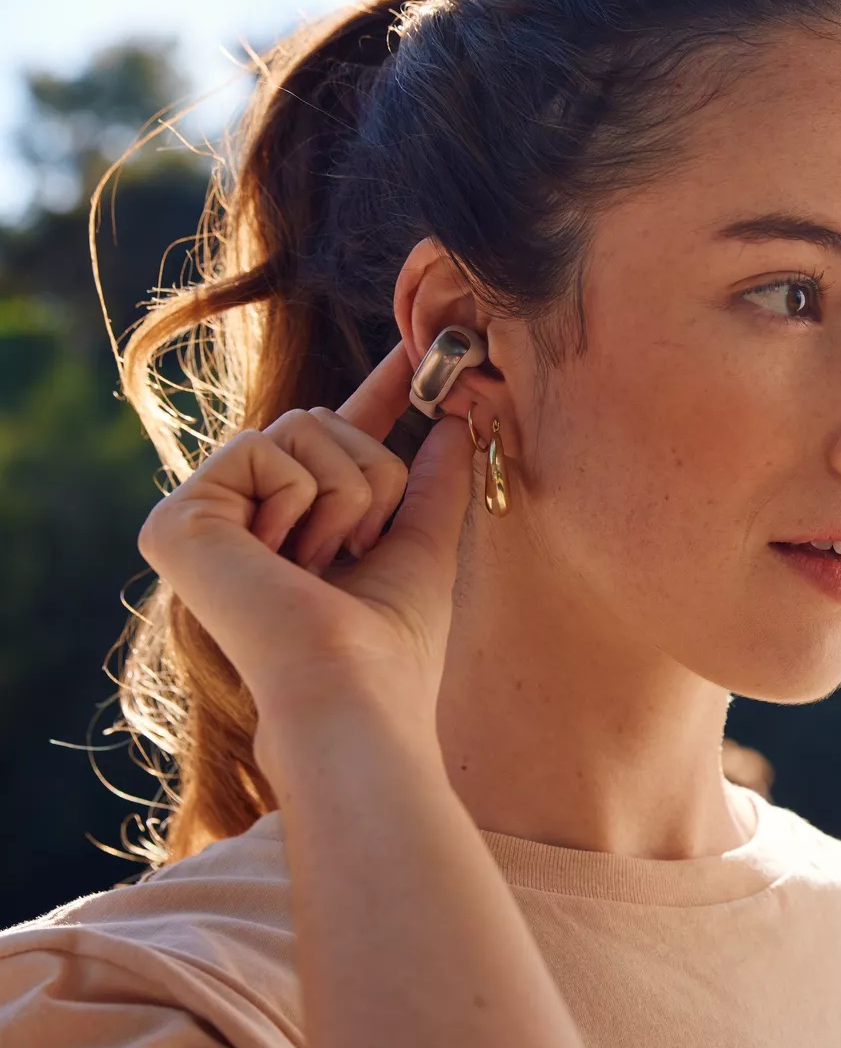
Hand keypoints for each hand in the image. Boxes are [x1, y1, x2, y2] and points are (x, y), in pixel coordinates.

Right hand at [137, 343, 473, 787]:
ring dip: (345, 490)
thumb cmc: (391, 644)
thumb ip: (434, 485)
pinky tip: (286, 561)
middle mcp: (241, 517)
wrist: (353, 692)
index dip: (378, 392)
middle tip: (362, 546)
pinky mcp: (176, 518)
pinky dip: (302, 499)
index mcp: (294, 526)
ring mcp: (204, 518)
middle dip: (371, 473)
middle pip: (321, 421)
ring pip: (301, 426)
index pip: (332, 441)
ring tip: (324, 563)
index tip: (420, 354)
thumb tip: (457, 423)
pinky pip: (264, 448)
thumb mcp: (425, 549)